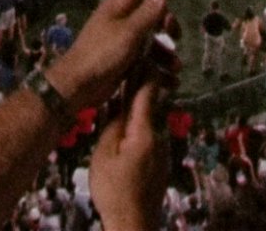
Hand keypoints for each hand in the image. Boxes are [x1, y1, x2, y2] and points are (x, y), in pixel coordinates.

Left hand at [55, 0, 171, 107]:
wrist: (78, 86)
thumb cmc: (101, 54)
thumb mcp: (128, 33)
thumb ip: (146, 14)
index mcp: (119, 5)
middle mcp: (122, 18)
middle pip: (151, 11)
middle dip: (166, 21)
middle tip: (174, 33)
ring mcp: (123, 39)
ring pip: (152, 37)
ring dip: (166, 51)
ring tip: (176, 67)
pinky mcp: (124, 59)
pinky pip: (147, 58)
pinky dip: (158, 67)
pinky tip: (169, 80)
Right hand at [89, 83, 171, 230]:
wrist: (134, 225)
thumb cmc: (115, 191)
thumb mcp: (104, 154)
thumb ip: (113, 124)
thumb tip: (118, 101)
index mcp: (145, 131)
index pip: (147, 90)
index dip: (143, 69)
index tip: (138, 51)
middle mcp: (159, 137)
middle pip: (151, 103)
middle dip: (139, 87)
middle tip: (127, 69)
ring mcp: (162, 151)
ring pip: (150, 121)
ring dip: (138, 108)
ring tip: (120, 98)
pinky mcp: (160, 163)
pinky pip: (149, 136)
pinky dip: (139, 127)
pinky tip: (125, 131)